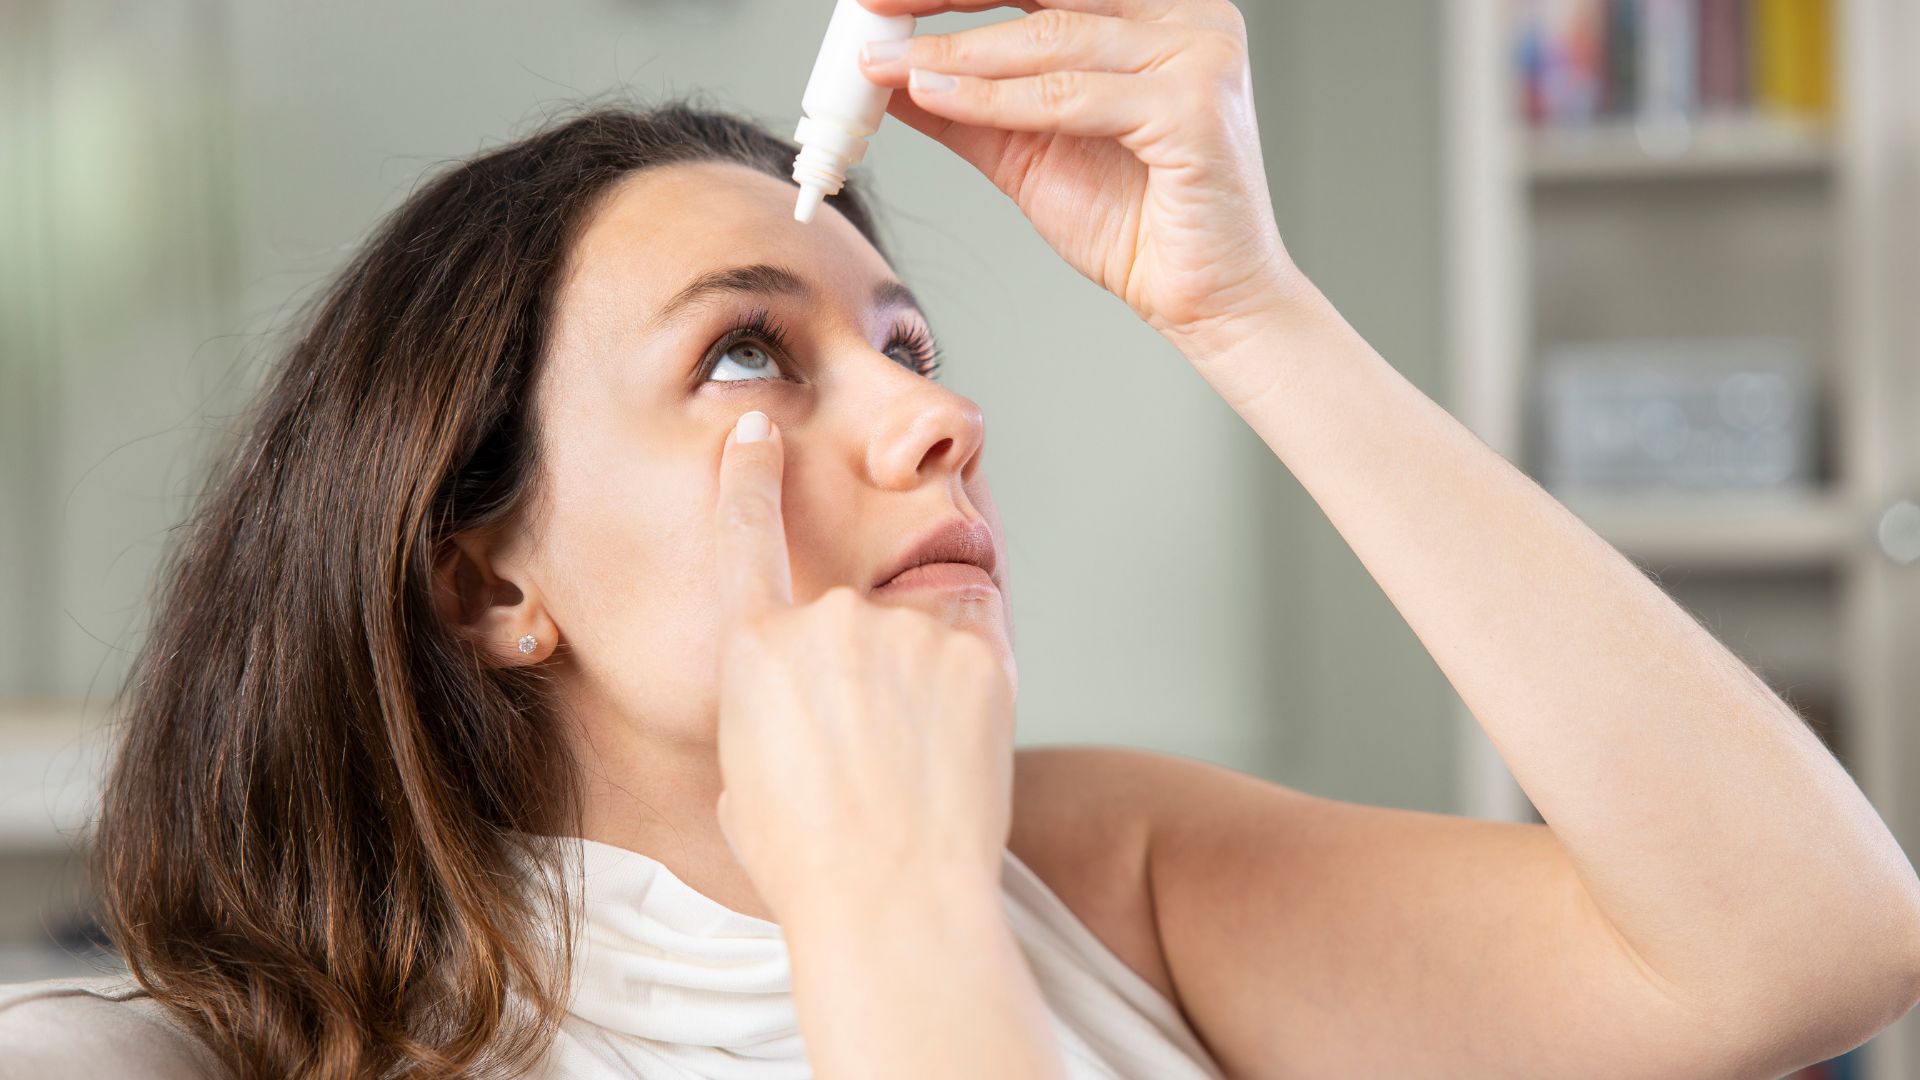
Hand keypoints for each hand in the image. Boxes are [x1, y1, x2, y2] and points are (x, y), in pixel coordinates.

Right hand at [710, 411, 1017, 923]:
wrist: (892, 902)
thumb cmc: (809, 864)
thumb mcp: (746, 783)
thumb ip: (769, 714)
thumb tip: (801, 704)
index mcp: (755, 650)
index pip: (746, 534)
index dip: (751, 477)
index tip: (758, 431)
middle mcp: (827, 621)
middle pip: (854, 615)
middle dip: (870, 670)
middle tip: (880, 755)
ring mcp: (906, 631)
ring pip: (924, 628)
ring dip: (925, 678)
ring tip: (920, 765)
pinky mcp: (978, 652)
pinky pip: (980, 642)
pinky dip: (975, 684)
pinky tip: (960, 748)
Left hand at [857, 0, 1296, 355]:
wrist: (1206, 299)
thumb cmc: (1138, 223)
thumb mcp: (1027, 147)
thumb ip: (967, 103)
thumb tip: (889, 69)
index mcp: (1156, 11)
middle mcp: (1187, 16)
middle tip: (875, 7)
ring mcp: (1198, 55)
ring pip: (1051, 41)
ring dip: (958, 53)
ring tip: (890, 66)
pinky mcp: (1195, 109)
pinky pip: (1070, 97)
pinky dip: (995, 98)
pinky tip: (939, 97)